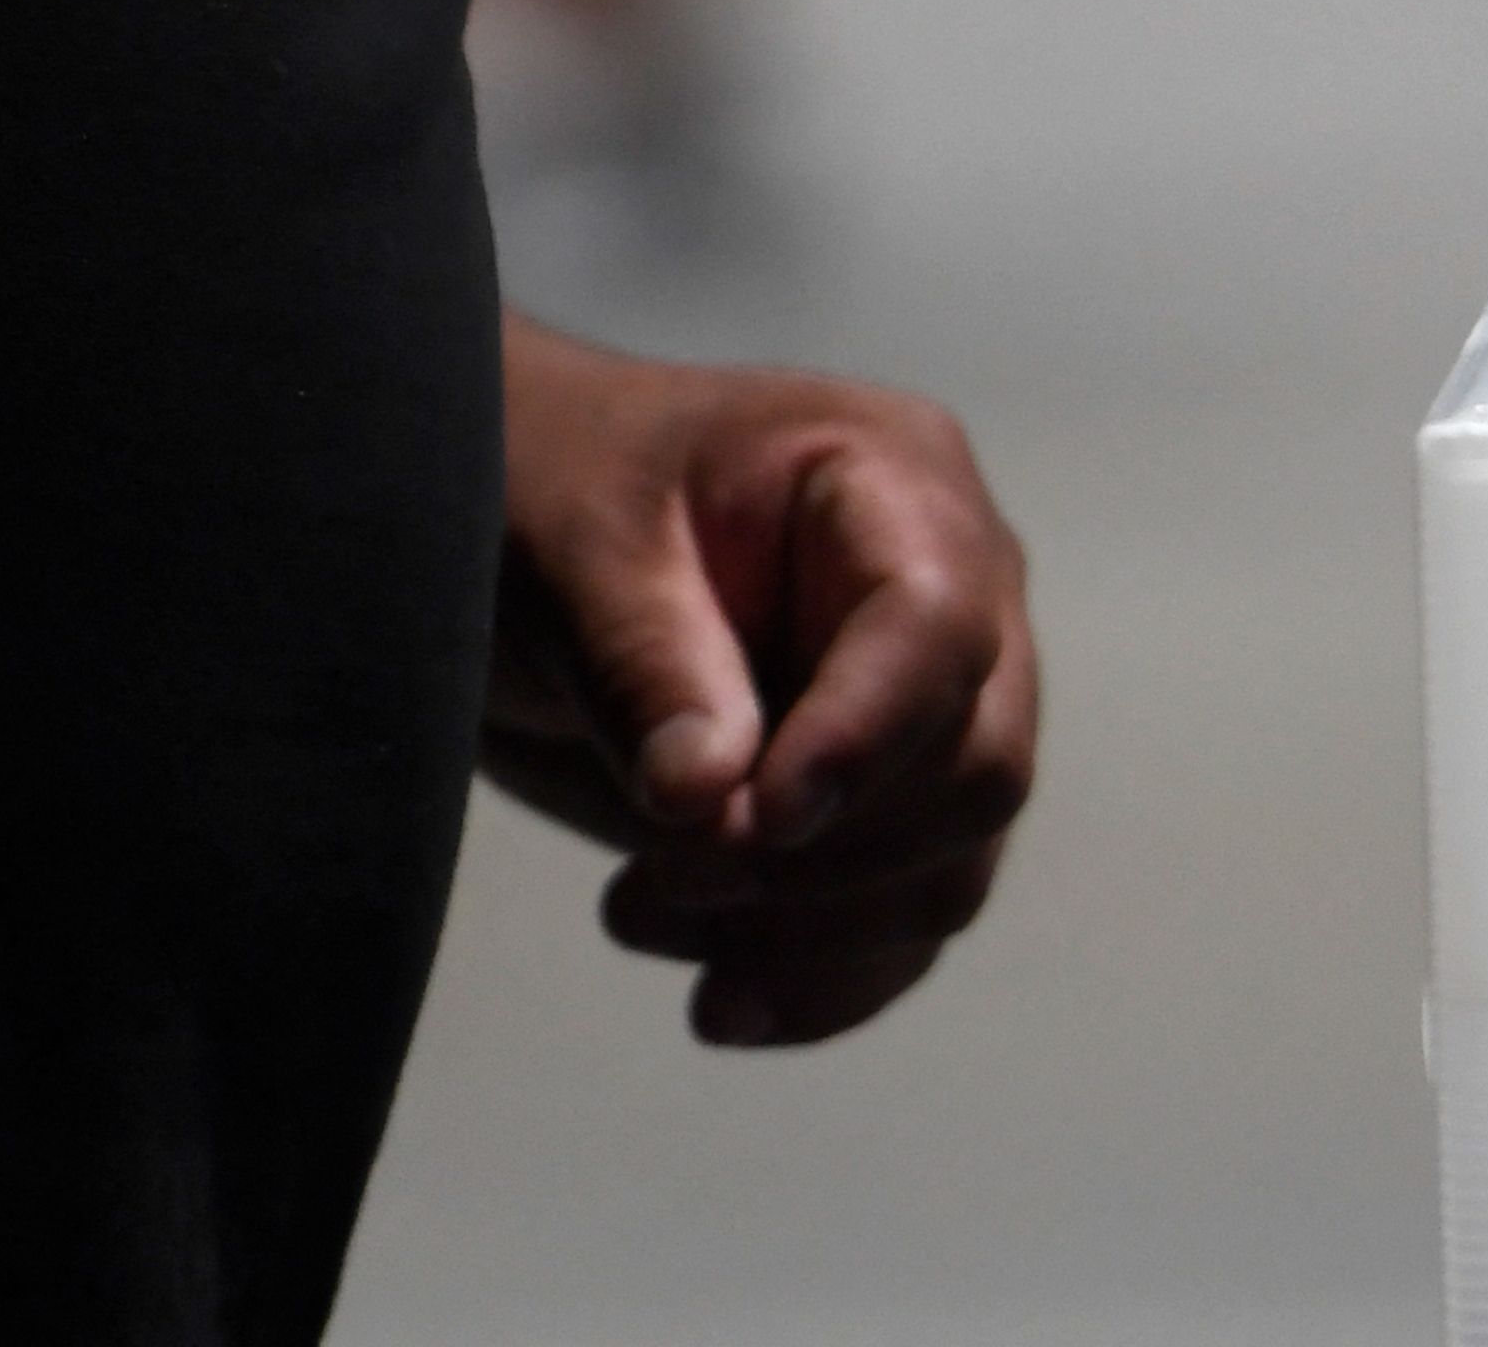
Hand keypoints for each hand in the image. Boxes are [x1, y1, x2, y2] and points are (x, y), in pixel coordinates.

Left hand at [486, 314, 1039, 1047]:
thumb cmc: (543, 483)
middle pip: (976, 765)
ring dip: (809, 935)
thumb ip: (646, 660)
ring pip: (949, 865)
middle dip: (826, 858)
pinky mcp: (887, 801)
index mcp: (891, 481)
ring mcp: (930, 703)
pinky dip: (823, 983)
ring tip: (634, 919)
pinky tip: (717, 1006)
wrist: (511, 524)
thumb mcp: (569, 546)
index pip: (937, 626)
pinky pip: (903, 923)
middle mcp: (951, 591)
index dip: (865, 737)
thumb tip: (712, 802)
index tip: (753, 825)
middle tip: (654, 878)